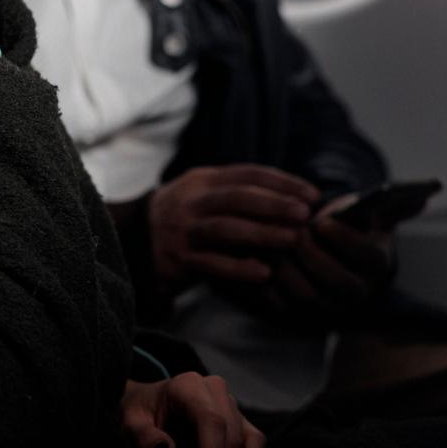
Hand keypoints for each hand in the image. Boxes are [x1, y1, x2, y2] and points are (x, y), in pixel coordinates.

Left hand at [117, 373, 265, 447]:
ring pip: (245, 436)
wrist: (146, 405)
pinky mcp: (238, 418)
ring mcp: (229, 402)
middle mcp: (214, 389)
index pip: (210, 419)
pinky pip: (255, 439)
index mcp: (187, 386)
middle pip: (230, 430)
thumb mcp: (130, 423)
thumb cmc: (139, 415)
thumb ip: (144, 436)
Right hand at [146, 165, 320, 291]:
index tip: (312, 195)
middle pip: (237, 198)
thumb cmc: (188, 216)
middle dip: (275, 204)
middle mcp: (192, 201)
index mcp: (203, 180)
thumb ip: (241, 192)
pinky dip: (239, 268)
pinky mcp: (179, 261)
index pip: (248, 174)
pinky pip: (212, 264)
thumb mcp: (206, 193)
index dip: (283, 183)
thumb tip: (296, 196)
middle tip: (305, 214)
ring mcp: (184, 231)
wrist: (134, 241)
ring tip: (292, 239)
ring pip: (226, 229)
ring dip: (262, 233)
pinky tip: (264, 273)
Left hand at [260, 194, 396, 319]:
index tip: (322, 220)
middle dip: (313, 255)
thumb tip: (426, 194)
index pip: (365, 255)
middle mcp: (358, 293)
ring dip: (288, 271)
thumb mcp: (374, 214)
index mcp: (377, 264)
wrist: (336, 259)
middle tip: (293, 233)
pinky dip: (268, 288)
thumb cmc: (353, 228)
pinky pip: (283, 308)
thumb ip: (395, 204)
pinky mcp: (302, 317)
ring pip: (308, 297)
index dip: (343, 239)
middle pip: (337, 281)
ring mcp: (331, 309)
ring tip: (271, 246)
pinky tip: (257, 265)